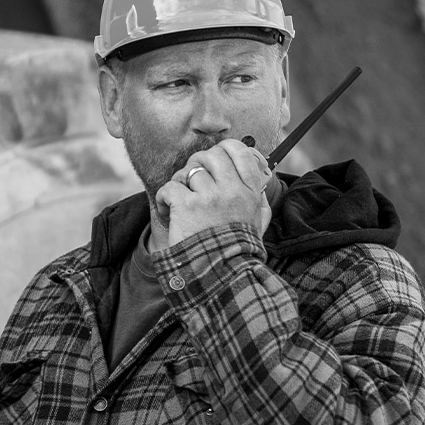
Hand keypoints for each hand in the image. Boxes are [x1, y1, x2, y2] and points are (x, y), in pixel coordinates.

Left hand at [154, 139, 272, 246]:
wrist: (219, 275)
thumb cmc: (236, 250)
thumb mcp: (258, 224)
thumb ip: (260, 201)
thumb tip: (261, 182)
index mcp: (250, 192)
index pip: (239, 152)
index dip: (224, 149)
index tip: (215, 158)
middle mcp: (232, 190)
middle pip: (211, 155)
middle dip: (198, 163)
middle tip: (192, 180)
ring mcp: (209, 197)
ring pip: (189, 171)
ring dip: (180, 183)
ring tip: (180, 201)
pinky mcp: (186, 205)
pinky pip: (170, 186)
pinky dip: (164, 198)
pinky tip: (166, 211)